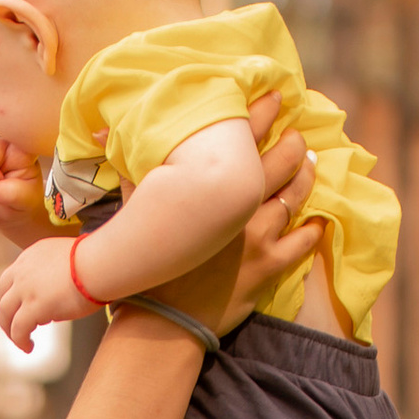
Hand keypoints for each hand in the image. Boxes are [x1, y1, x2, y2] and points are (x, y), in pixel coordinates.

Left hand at [0, 236, 96, 348]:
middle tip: (13, 328)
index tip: (18, 308)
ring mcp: (26, 289)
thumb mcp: (69, 259)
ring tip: (21, 342)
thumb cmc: (97, 262)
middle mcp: (24, 270)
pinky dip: (20, 341)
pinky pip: (18, 329)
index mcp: (32, 255)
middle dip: (6, 314)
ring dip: (10, 330)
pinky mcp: (34, 307)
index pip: (11, 277)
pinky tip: (28, 347)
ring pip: (6, 314)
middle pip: (3, 296)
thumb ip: (59, 273)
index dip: (12, 295)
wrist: (100, 263)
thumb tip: (61, 295)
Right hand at [152, 98, 321, 338]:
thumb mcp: (132, 210)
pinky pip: (301, 243)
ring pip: (295, 197)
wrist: (162, 320)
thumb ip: (129, 171)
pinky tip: (319, 220)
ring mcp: (258, 237)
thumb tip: (99, 134)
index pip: (242, 138)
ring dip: (306, 178)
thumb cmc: (145, 266)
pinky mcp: (268, 268)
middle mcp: (239, 207)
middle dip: (293, 143)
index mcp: (210, 187)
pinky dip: (313, 229)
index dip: (261, 114)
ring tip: (312, 164)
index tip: (274, 97)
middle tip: (298, 133)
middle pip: (279, 162)